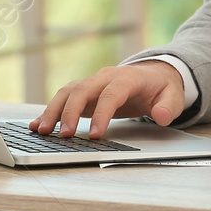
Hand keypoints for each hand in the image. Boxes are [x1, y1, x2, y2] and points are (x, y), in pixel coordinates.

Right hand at [30, 61, 184, 139]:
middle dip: (71, 112)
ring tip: (43, 131)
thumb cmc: (161, 88)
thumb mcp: (173, 96)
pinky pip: (64, 98)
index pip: (111, 94)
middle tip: (65, 136)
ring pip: (68, 92)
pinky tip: (37, 125)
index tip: (96, 135)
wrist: (153, 74)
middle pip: (83, 90)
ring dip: (54, 111)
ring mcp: (92, 83)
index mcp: (127, 78)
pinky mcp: (84, 92)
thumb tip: (161, 115)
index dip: (102, 113)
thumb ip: (168, 106)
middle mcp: (105, 77)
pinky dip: (50, 110)